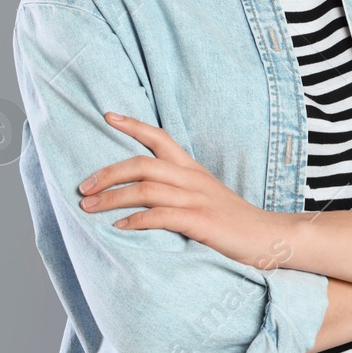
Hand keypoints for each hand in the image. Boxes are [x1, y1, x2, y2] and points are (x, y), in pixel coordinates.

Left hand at [78, 113, 281, 268]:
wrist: (269, 237)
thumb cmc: (233, 221)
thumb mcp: (206, 195)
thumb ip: (179, 188)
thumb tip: (143, 191)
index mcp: (193, 169)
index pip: (160, 137)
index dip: (133, 125)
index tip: (107, 116)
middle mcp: (193, 179)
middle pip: (142, 164)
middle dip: (107, 172)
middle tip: (82, 186)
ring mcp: (197, 199)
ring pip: (145, 189)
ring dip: (112, 198)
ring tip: (88, 207)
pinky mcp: (201, 222)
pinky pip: (160, 216)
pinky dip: (135, 221)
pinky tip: (119, 228)